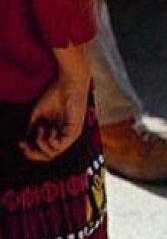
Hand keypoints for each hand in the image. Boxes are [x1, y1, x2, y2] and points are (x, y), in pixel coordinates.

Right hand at [19, 43, 90, 162]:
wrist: (68, 83)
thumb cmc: (54, 94)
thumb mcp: (38, 113)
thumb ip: (31, 127)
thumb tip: (24, 140)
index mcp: (54, 132)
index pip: (43, 150)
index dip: (30, 151)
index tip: (20, 144)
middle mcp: (62, 135)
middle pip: (48, 155)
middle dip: (33, 153)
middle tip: (25, 145)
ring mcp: (69, 134)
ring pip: (54, 153)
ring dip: (42, 144)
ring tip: (40, 129)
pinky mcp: (75, 130)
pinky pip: (63, 146)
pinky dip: (53, 143)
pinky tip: (49, 134)